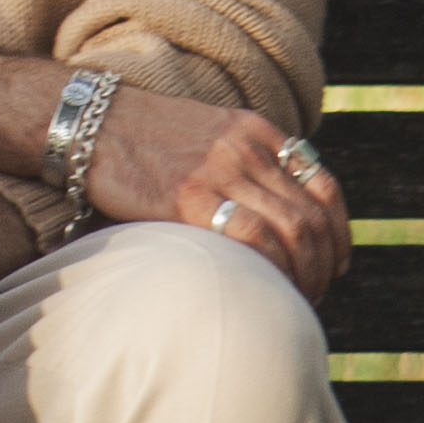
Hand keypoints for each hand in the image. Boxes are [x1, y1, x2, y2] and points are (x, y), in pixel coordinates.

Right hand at [88, 82, 349, 302]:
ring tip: (292, 301)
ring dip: (303, 275)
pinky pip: (252, 238)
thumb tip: (267, 217)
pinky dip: (270, 271)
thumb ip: (240, 164)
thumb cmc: (138, 139)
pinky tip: (263, 291)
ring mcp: (220, 170)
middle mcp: (247, 148)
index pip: (322, 185)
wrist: (85, 121)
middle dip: (323, 264)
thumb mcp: (205, 135)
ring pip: (293, 230)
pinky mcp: (189, 196)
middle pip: (313, 215)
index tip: (336, 263)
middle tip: (313, 294)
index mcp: (255, 130)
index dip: (338, 232)